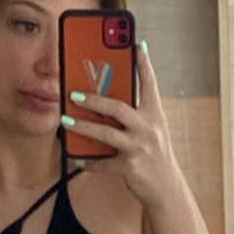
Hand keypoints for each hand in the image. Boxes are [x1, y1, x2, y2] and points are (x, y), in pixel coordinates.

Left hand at [65, 42, 181, 209]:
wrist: (166, 188)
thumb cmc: (154, 155)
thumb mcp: (152, 130)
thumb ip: (135, 113)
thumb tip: (107, 98)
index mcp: (155, 115)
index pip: (150, 84)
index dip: (144, 64)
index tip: (137, 45)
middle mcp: (149, 128)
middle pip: (119, 108)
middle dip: (95, 99)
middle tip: (74, 93)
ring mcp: (140, 148)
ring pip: (106, 133)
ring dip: (83, 126)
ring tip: (66, 120)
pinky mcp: (130, 168)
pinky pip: (103, 162)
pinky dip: (88, 160)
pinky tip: (76, 156)